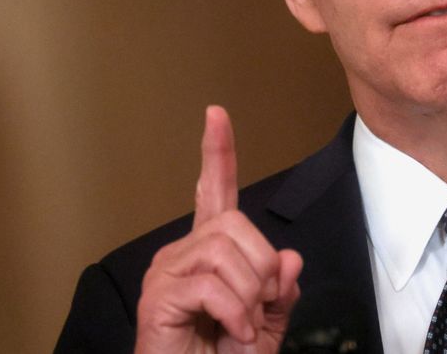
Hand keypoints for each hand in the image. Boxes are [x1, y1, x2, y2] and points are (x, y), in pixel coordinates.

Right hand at [135, 106, 303, 353]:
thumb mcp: (267, 324)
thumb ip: (280, 289)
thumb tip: (288, 258)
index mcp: (209, 253)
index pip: (214, 192)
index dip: (218, 153)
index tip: (217, 114)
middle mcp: (182, 253)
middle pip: (235, 224)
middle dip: (261, 267)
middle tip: (258, 307)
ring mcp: (166, 272)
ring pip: (226, 252)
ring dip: (249, 296)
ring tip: (241, 325)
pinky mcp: (158, 296)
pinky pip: (213, 286)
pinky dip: (235, 314)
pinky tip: (231, 332)